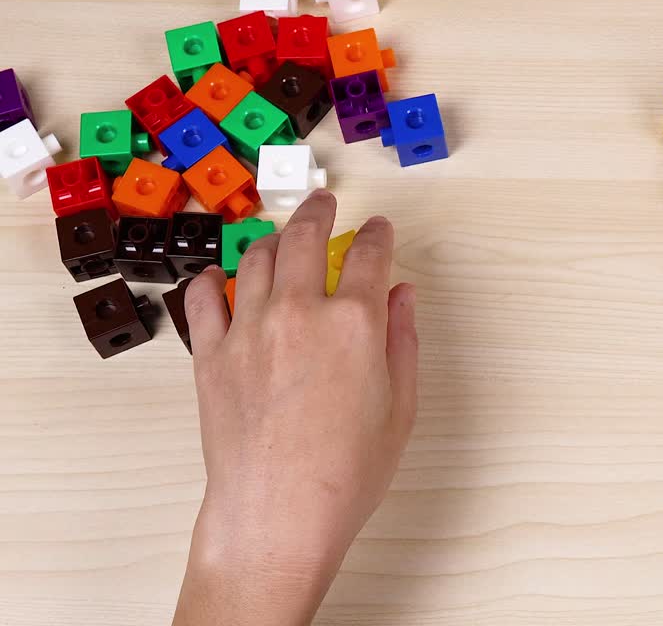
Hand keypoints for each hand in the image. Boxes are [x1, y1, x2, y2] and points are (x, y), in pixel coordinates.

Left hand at [173, 190, 417, 624]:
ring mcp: (249, 329)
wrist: (278, 514)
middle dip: (317, 212)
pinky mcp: (210, 354)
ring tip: (279, 238)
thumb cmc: (346, 472)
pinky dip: (213, 280)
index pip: (369, 255)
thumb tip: (402, 296)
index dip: (377, 235)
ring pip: (255, 258)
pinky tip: (222, 278)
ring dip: (271, 240)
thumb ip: (402, 340)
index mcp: (355, 322)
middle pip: (304, 237)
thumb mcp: (400, 406)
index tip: (378, 229)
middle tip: (323, 204)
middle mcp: (299, 312)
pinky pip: (204, 298)